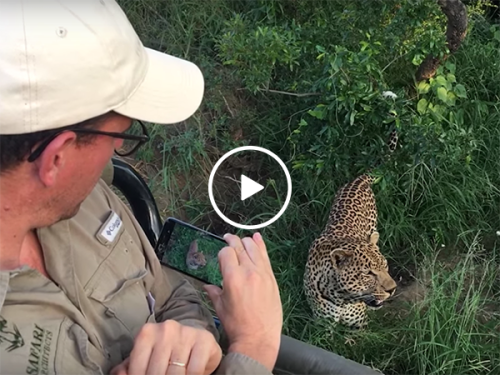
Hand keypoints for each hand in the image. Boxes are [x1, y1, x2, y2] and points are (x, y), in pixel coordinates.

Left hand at [110, 320, 221, 374]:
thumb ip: (128, 368)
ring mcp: (186, 333)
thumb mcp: (145, 359)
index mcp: (146, 333)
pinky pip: (194, 371)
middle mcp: (166, 329)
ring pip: (176, 373)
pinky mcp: (203, 339)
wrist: (196, 340)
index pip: (138, 370)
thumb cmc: (166, 353)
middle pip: (157, 373)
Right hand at [204, 233, 281, 370]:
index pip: (226, 253)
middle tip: (228, 238)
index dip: (222, 252)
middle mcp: (248, 272)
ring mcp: (262, 274)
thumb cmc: (237, 325)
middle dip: (232, 241)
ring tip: (242, 239)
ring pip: (254, 248)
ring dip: (246, 241)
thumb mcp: (220, 307)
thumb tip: (207, 286)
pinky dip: (261, 245)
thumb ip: (214, 292)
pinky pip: (265, 257)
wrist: (258, 338)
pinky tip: (257, 238)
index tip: (221, 257)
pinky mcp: (271, 278)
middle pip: (240, 247)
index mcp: (233, 278)